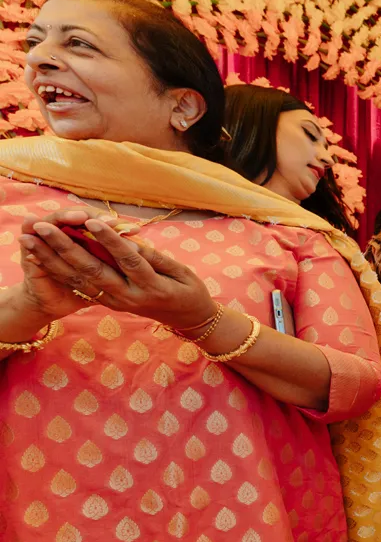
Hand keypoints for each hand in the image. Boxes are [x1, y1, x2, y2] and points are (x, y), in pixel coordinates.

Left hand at [22, 211, 215, 330]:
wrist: (188, 320)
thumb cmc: (190, 291)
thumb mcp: (183, 273)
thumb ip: (155, 257)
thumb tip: (129, 240)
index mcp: (151, 288)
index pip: (128, 260)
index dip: (109, 240)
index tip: (91, 220)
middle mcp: (129, 297)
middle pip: (93, 270)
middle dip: (65, 246)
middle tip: (43, 226)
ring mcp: (115, 303)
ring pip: (79, 280)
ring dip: (51, 259)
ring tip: (30, 239)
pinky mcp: (107, 303)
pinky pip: (79, 287)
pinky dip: (58, 271)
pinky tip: (40, 257)